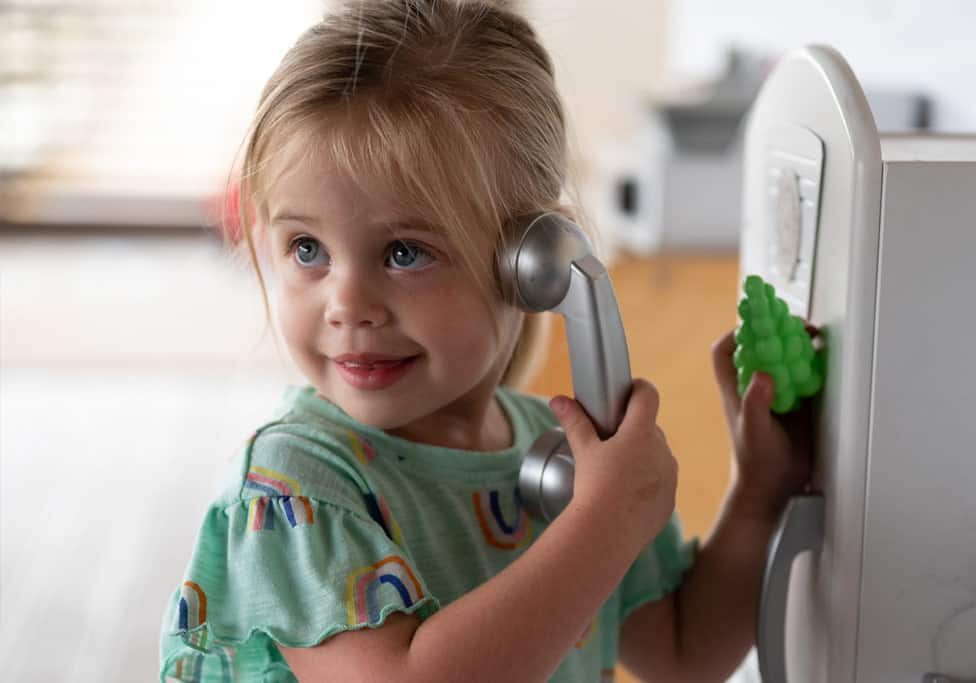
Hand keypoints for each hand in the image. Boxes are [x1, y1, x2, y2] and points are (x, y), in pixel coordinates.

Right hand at [549, 379, 677, 552]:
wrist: (608, 534)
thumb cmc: (595, 487)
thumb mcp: (584, 451)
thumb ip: (574, 422)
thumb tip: (558, 400)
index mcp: (641, 433)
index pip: (648, 396)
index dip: (638, 388)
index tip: (626, 392)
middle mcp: (662, 451)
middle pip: (650, 428)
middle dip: (633, 430)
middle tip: (609, 440)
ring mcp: (670, 477)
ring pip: (657, 456)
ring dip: (642, 457)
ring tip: (616, 472)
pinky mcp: (670, 501)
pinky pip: (661, 483)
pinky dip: (646, 483)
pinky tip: (625, 495)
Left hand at [712, 327, 817, 519]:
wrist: (776, 488)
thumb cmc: (756, 463)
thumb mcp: (754, 430)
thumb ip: (755, 403)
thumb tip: (763, 374)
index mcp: (737, 390)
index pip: (725, 353)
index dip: (736, 334)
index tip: (757, 325)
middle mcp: (755, 388)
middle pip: (759, 348)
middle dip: (775, 331)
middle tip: (796, 324)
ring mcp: (778, 394)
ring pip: (784, 359)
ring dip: (797, 345)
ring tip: (813, 335)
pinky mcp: (799, 404)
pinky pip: (806, 375)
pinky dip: (815, 364)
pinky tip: (826, 359)